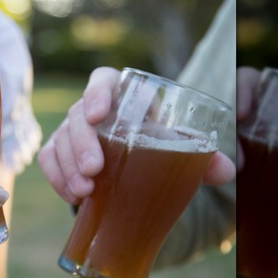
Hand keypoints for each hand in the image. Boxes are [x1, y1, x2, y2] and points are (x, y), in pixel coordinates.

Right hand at [39, 67, 235, 204]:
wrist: (133, 164)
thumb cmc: (156, 146)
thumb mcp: (175, 147)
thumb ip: (202, 156)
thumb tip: (228, 171)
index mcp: (122, 95)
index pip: (103, 80)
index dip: (97, 93)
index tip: (98, 114)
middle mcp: (91, 109)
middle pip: (77, 116)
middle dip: (82, 143)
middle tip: (94, 170)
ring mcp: (71, 131)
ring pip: (60, 140)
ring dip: (68, 167)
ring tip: (85, 192)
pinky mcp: (58, 153)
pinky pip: (49, 160)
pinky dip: (57, 178)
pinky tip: (73, 197)